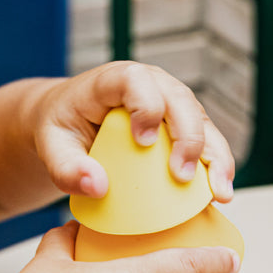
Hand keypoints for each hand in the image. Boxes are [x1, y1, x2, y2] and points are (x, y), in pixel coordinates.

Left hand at [33, 61, 235, 203]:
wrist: (72, 122)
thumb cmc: (62, 130)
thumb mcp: (52, 148)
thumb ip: (66, 168)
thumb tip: (96, 187)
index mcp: (114, 79)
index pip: (136, 81)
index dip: (145, 106)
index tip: (143, 142)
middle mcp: (151, 84)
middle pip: (180, 101)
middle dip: (188, 138)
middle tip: (182, 177)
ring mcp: (171, 103)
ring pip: (202, 121)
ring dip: (215, 156)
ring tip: (219, 193)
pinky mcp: (182, 124)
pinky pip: (206, 140)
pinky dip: (216, 165)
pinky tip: (220, 193)